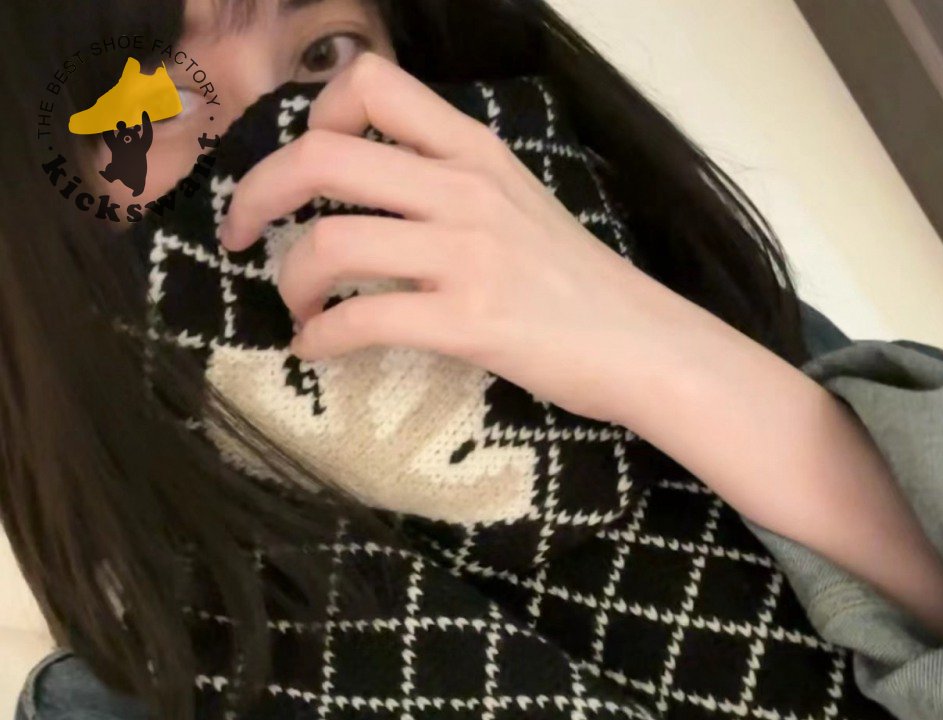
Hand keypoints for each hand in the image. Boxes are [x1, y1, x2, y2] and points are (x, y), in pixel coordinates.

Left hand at [217, 52, 689, 424]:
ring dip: (288, 280)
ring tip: (294, 306)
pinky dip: (319, 338)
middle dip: (256, 194)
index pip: (369, 84)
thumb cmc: (577, 281)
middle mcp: (463, 188)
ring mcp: (467, 254)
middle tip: (239, 233)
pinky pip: (361, 320)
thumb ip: (451, 181)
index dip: (312, 116)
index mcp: (473, 150)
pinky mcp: (469, 321)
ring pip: (330, 243)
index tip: (302, 169)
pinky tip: (316, 350)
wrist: (642, 343)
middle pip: (321, 156)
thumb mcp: (516, 203)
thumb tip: (377, 193)